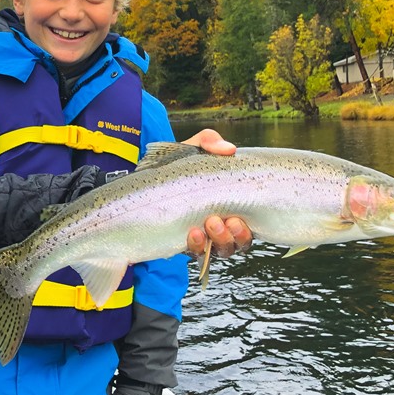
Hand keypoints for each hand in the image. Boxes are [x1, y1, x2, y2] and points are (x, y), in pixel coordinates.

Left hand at [179, 129, 251, 257]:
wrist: (144, 179)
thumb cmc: (175, 165)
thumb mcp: (191, 149)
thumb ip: (209, 141)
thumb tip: (229, 149)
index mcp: (229, 205)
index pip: (249, 225)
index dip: (247, 229)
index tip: (237, 217)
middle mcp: (219, 226)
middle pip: (238, 242)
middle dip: (235, 235)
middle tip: (221, 219)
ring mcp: (202, 236)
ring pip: (221, 250)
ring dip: (219, 240)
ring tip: (209, 222)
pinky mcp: (182, 243)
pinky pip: (197, 252)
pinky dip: (197, 244)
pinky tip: (192, 232)